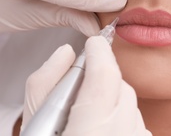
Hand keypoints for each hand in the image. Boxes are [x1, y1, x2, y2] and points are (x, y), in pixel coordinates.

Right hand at [22, 38, 151, 135]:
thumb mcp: (34, 124)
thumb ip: (46, 84)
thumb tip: (66, 54)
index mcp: (92, 131)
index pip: (105, 75)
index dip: (99, 52)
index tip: (94, 43)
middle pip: (120, 87)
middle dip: (104, 76)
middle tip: (83, 82)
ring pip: (130, 105)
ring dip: (113, 99)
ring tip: (87, 117)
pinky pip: (136, 123)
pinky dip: (121, 118)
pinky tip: (101, 131)